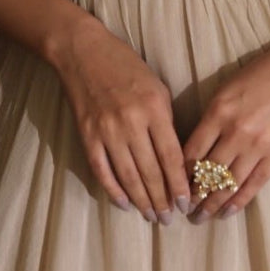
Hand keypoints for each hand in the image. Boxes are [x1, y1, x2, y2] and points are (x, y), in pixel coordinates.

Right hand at [52, 19, 191, 222]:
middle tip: (169, 218)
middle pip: (150, 172)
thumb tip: (175, 158)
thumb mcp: (157, 88)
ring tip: (152, 216)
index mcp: (154, 109)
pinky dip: (113, 190)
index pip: (171, 157)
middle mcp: (132, 123)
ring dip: (141, 200)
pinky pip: (102, 169)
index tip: (186, 203)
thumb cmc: (126, 66)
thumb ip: (166, 122)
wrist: (83, 52)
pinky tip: (124, 203)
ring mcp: (107, 130)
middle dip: (162, 199)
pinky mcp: (87, 134)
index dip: (179, 184)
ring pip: (128, 176)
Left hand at [181, 31, 269, 220]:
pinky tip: (227, 211)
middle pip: (207, 173)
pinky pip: (254, 183)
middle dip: (193, 195)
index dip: (180, 174)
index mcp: (218, 112)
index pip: (191, 152)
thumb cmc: (265, 70)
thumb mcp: (228, 87)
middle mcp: (235, 131)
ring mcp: (259, 145)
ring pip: (229, 183)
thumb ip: (212, 116)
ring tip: (201, 217)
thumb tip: (197, 147)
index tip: (173, 186)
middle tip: (183, 210)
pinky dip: (239, 200)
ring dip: (212, 203)